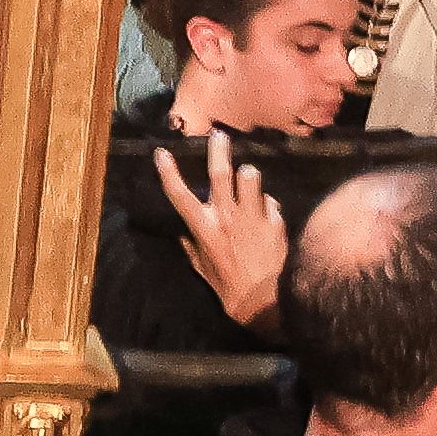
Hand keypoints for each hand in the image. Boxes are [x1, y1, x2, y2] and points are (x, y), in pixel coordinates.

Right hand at [152, 124, 288, 338]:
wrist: (265, 301)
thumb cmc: (228, 287)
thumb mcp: (202, 268)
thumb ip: (192, 246)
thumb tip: (183, 235)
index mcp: (203, 228)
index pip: (179, 195)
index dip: (168, 172)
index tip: (162, 153)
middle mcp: (226, 217)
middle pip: (220, 174)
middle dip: (218, 151)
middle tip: (219, 134)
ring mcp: (252, 216)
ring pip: (251, 178)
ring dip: (249, 175)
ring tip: (248, 176)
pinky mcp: (274, 221)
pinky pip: (270, 200)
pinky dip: (267, 203)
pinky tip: (266, 213)